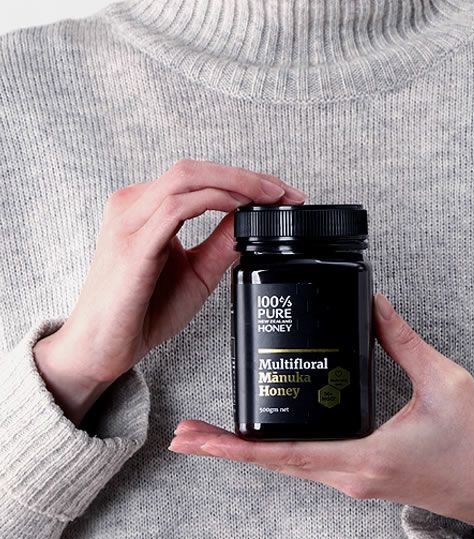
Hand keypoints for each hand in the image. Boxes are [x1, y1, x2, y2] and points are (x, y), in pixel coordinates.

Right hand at [32, 160, 303, 424]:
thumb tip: (252, 223)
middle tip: (284, 192)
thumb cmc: (143, 311)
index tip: (281, 196)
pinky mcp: (132, 244)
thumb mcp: (197, 273)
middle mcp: (134, 205)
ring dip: (236, 184)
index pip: (198, 179)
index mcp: (146, 209)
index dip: (244, 181)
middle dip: (247, 177)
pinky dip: (213, 202)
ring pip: (187, 178)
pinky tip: (238, 210)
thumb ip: (221, 244)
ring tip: (270, 198)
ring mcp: (129, 221)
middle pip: (195, 169)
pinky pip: (176, 209)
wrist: (103, 347)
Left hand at [169, 292, 473, 528]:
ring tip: (210, 434)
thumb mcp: (443, 380)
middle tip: (185, 434)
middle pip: (275, 464)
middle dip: (227, 449)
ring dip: (248, 451)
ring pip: (288, 466)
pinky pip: (307, 462)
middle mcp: (351, 475)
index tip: (197, 437)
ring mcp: (352, 479)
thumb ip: (400, 337)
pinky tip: (262, 435)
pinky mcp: (358, 473)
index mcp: (366, 456)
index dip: (237, 446)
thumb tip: (370, 300)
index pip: (288, 453)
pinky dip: (278, 449)